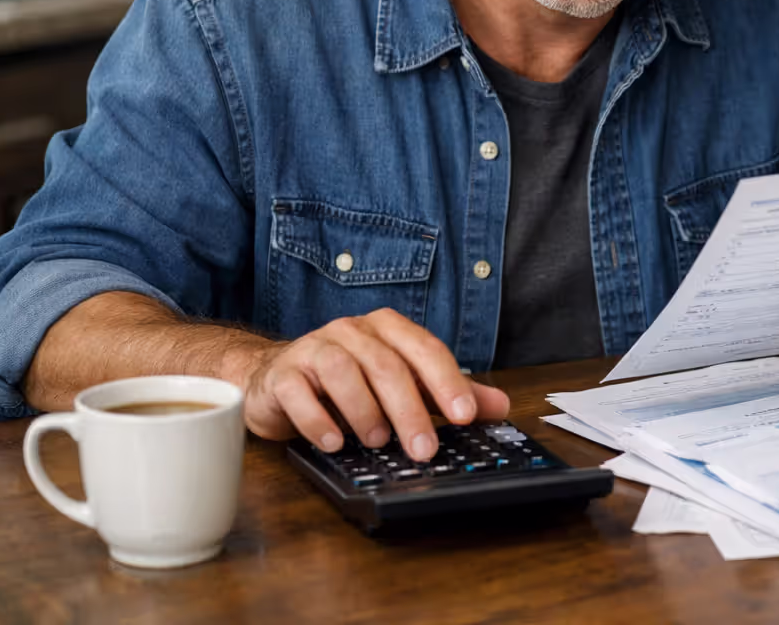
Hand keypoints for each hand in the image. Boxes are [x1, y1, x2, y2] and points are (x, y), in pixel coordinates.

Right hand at [234, 308, 509, 460]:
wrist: (277, 380)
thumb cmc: (349, 383)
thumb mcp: (403, 386)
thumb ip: (447, 394)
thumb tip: (500, 406)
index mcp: (388, 329)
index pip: (425, 349)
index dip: (447, 382)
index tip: (464, 416)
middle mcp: (352, 331)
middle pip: (387, 366)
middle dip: (410, 411)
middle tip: (424, 449)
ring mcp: (314, 348)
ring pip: (343, 372)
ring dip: (364, 411)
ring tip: (377, 442)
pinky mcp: (283, 374)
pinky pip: (298, 392)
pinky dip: (317, 420)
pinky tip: (333, 443)